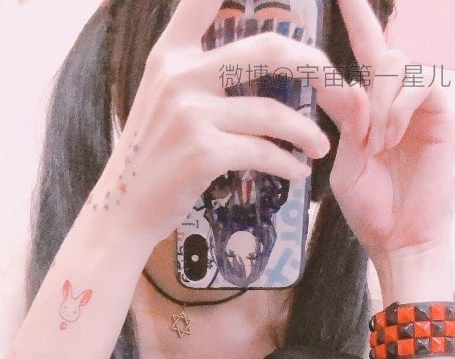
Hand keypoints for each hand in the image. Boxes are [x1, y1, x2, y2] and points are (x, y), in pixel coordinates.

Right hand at [106, 0, 331, 247]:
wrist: (122, 209)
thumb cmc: (151, 157)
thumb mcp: (162, 99)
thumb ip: (198, 71)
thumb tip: (254, 57)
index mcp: (171, 54)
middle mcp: (180, 75)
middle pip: (267, 50)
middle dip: (313, 65)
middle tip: (335, 85)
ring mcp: (191, 114)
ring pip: (271, 112)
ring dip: (306, 131)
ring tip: (320, 145)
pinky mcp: (203, 152)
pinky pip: (262, 152)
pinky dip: (287, 163)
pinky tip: (297, 171)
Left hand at [312, 0, 454, 267]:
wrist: (399, 240)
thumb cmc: (374, 211)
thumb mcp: (346, 165)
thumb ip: (347, 124)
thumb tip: (351, 87)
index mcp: (372, 110)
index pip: (365, 56)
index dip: (358, 20)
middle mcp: (398, 101)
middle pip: (382, 49)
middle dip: (366, 43)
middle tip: (355, 66)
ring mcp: (422, 105)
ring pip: (397, 64)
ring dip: (379, 100)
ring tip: (377, 141)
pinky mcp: (444, 111)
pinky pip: (421, 82)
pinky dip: (400, 107)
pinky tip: (392, 137)